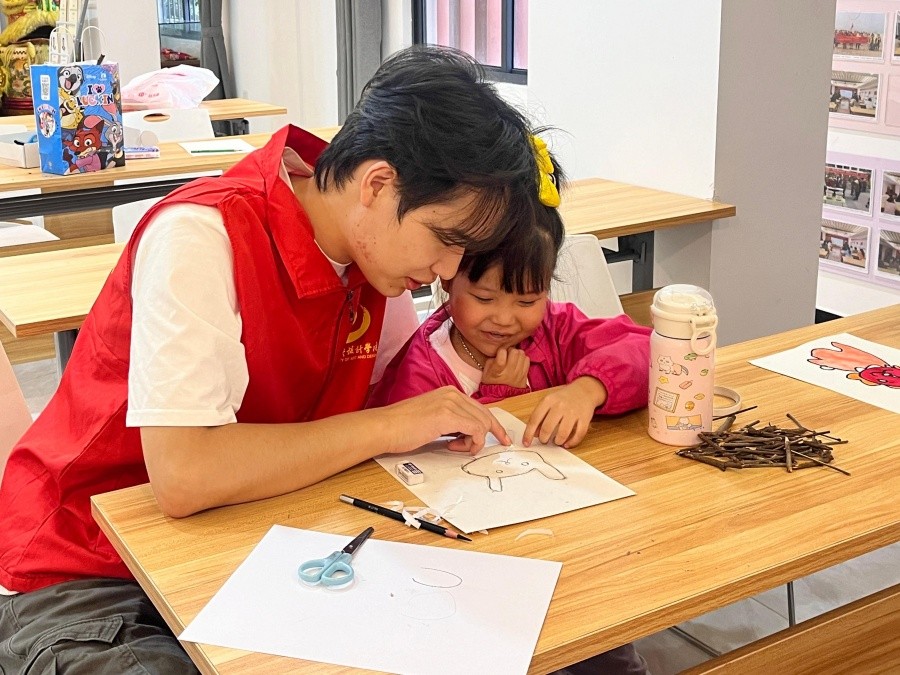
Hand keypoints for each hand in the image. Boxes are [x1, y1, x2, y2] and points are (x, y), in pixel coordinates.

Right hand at [380, 386, 510, 454]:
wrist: (385, 427)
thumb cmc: (402, 426)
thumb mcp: (433, 418)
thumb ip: (451, 421)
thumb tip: (466, 434)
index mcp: (449, 392)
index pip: (480, 408)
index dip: (493, 425)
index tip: (501, 438)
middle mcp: (452, 394)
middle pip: (486, 415)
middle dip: (489, 434)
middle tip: (483, 449)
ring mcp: (450, 403)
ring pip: (482, 424)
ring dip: (473, 442)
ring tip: (456, 448)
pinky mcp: (447, 416)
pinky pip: (475, 431)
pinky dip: (471, 443)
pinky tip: (455, 448)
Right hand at [482, 347, 529, 387]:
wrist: (501, 396)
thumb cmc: (491, 381)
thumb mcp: (486, 371)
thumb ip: (492, 359)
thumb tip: (502, 352)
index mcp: (497, 371)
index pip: (502, 353)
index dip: (501, 350)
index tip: (500, 353)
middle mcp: (509, 372)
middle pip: (514, 351)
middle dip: (510, 350)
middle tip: (507, 354)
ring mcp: (518, 374)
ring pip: (522, 354)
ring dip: (517, 354)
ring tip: (513, 358)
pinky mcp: (525, 376)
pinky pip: (527, 359)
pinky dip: (523, 359)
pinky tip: (518, 363)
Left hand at [523, 377, 607, 447]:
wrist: (583, 391)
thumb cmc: (562, 399)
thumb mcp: (548, 402)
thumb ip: (540, 416)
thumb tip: (534, 434)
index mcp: (548, 401)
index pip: (534, 419)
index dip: (528, 433)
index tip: (526, 443)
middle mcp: (560, 406)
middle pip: (548, 428)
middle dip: (544, 439)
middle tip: (544, 440)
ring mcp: (573, 412)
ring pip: (563, 433)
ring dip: (557, 441)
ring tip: (556, 441)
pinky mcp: (584, 419)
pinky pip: (578, 435)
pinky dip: (572, 442)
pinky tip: (567, 444)